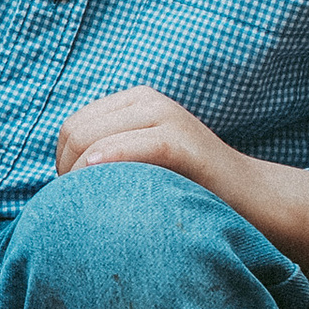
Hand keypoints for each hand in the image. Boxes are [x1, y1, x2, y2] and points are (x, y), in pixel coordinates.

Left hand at [55, 85, 239, 194]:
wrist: (251, 197)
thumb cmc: (188, 187)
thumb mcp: (141, 161)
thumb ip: (107, 154)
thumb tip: (58, 176)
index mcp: (132, 102)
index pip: (72, 128)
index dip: (63, 165)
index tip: (77, 197)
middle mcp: (146, 101)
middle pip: (76, 132)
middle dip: (66, 172)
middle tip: (80, 207)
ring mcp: (166, 116)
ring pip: (92, 139)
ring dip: (79, 177)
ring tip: (93, 207)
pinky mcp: (181, 140)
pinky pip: (128, 147)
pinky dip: (107, 162)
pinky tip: (99, 183)